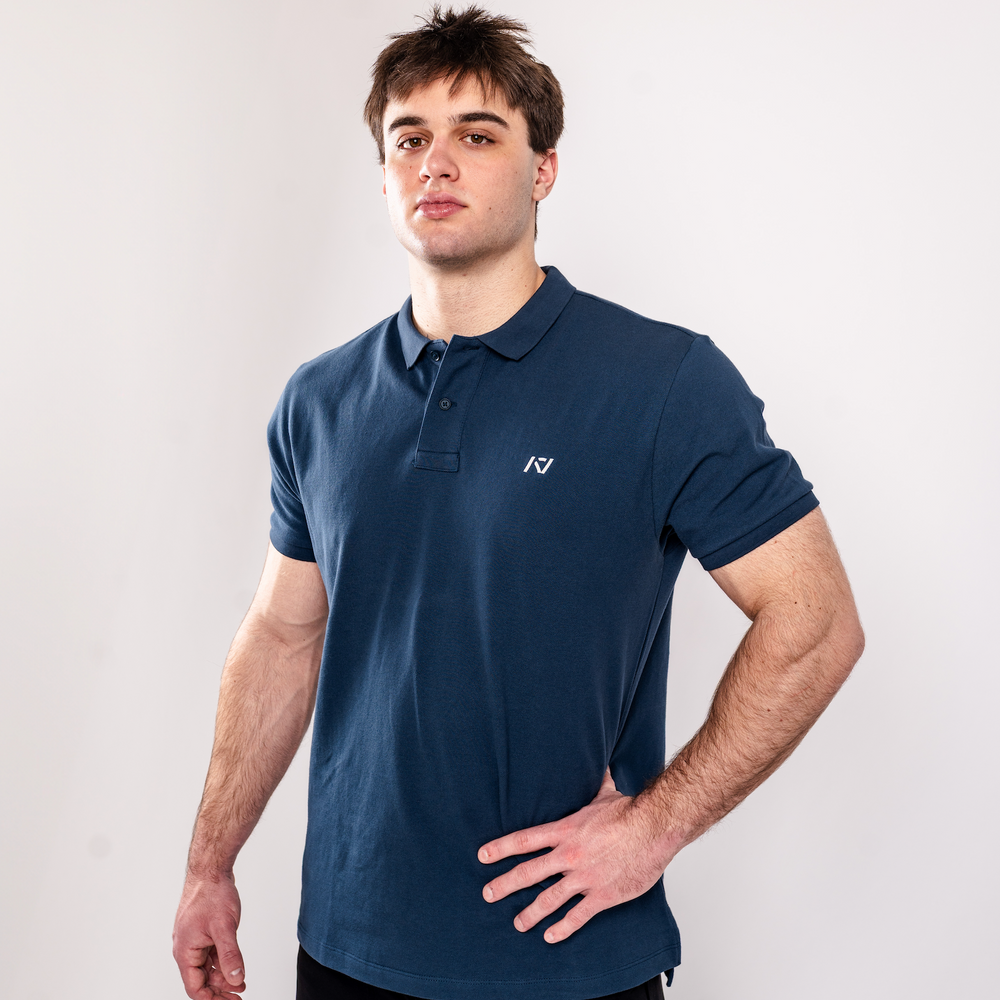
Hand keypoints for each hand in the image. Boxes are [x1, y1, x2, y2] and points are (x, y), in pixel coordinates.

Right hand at [172, 871, 245, 998]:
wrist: (210, 869)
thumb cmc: (211, 893)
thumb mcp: (224, 927)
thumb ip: (230, 955)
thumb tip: (236, 979)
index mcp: (185, 951)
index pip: (195, 987)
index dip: (212, 998)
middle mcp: (186, 948)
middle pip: (201, 979)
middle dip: (219, 990)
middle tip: (239, 996)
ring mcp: (194, 939)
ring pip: (207, 967)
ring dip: (223, 977)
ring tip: (241, 983)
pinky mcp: (202, 932)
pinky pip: (210, 954)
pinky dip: (222, 962)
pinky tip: (235, 967)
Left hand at [478, 768, 671, 943]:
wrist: (654, 828)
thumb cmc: (630, 811)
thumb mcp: (605, 794)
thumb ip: (597, 785)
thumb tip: (600, 764)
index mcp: (565, 831)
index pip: (525, 840)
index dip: (501, 848)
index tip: (483, 856)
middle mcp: (569, 856)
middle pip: (529, 872)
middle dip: (505, 884)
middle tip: (488, 894)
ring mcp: (584, 878)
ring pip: (549, 899)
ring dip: (530, 913)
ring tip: (518, 923)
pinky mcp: (602, 896)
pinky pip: (577, 916)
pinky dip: (562, 928)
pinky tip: (550, 936)